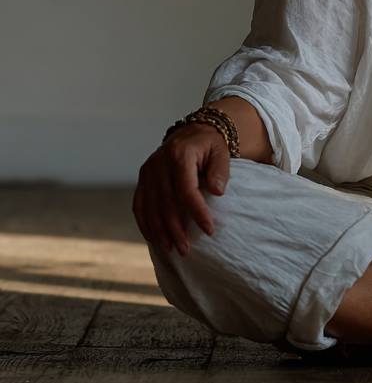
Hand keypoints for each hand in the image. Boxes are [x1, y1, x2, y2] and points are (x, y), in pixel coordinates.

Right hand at [133, 123, 231, 255]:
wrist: (192, 132)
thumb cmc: (210, 145)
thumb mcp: (221, 152)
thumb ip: (220, 170)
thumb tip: (218, 192)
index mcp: (180, 154)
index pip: (186, 190)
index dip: (197, 212)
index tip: (209, 230)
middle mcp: (159, 162)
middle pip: (166, 202)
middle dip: (176, 229)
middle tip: (186, 249)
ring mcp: (148, 171)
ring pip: (151, 207)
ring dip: (159, 231)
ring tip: (170, 250)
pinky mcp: (142, 178)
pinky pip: (139, 205)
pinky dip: (145, 224)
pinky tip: (153, 239)